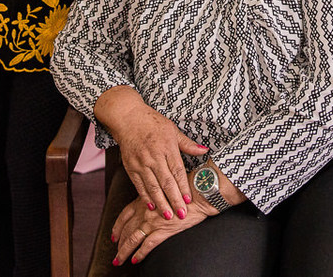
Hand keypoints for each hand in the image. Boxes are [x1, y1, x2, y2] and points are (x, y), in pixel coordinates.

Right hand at [97, 87, 208, 220]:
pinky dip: (145, 197)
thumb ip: (187, 144)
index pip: (177, 170)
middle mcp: (154, 156)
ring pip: (152, 187)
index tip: (189, 200)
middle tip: (182, 215)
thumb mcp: (172, 129)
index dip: (183, 187)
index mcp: (167, 147)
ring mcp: (141, 162)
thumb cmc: (153, 122)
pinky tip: (152, 207)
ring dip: (161, 203)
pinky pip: (139, 185)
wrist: (128, 117)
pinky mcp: (131, 167)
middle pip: (166, 182)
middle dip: (174, 200)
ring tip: (168, 216)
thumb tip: (204, 150)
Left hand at [109, 194, 210, 265]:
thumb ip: (153, 199)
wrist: (198, 194)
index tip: (114, 236)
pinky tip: (135, 260)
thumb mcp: (162, 191)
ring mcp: (152, 221)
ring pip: (132, 239)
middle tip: (115, 254)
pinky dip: (139, 254)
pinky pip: (147, 245)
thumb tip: (151, 206)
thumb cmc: (184, 191)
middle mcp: (145, 211)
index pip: (124, 215)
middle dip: (119, 243)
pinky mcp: (162, 230)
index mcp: (144, 200)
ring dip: (124, 252)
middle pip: (126, 230)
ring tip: (118, 261)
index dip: (117, 227)